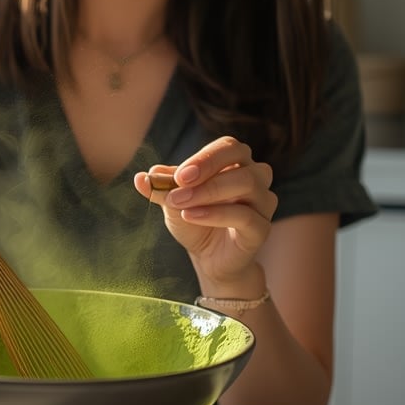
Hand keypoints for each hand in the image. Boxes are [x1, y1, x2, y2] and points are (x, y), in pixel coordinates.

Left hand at [133, 136, 276, 292]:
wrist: (209, 257)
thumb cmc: (194, 220)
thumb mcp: (173, 201)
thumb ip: (161, 187)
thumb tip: (141, 178)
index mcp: (236, 163)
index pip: (227, 146)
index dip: (204, 157)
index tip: (178, 174)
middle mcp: (255, 177)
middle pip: (241, 157)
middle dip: (207, 167)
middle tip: (179, 182)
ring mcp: (263, 202)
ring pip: (247, 183)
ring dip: (209, 191)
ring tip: (180, 202)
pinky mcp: (262, 228)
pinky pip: (246, 216)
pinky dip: (216, 214)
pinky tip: (191, 216)